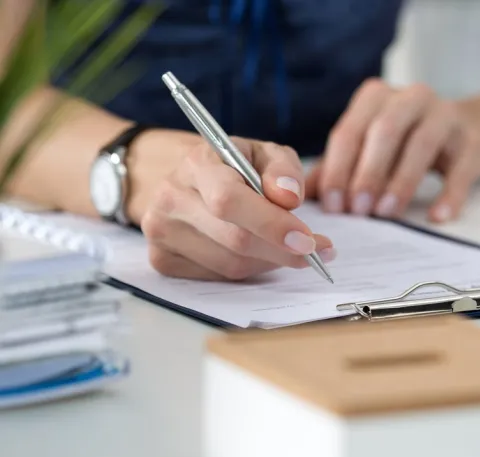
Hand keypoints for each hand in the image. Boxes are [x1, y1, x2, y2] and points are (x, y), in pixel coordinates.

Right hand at [135, 133, 334, 280]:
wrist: (189, 181)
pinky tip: (258, 254)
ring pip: (230, 264)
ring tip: (287, 248)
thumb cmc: (234, 167)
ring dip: (269, 261)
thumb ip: (282, 169)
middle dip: (281, 250)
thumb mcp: (264, 155)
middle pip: (234, 239)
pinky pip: (218, 277)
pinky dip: (249, 270)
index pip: (229, 200)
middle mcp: (171, 197)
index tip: (307, 240)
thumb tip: (289, 197)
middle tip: (315, 252)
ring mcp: (161, 231)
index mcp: (197, 163)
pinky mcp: (163, 259)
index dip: (271, 223)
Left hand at [308, 78, 479, 221]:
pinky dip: (450, 194)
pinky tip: (437, 217)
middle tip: (358, 210)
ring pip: (422, 144)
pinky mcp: (474, 140)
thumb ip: (335, 169)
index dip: (338, 169)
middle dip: (368, 172)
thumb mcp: (368, 148)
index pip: (350, 130)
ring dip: (402, 181)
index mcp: (376, 97)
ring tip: (387, 213)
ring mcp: (446, 115)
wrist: (467, 132)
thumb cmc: (405, 143)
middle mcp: (411, 97)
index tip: (333, 206)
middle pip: (385, 131)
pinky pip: (461, 167)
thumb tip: (298, 196)